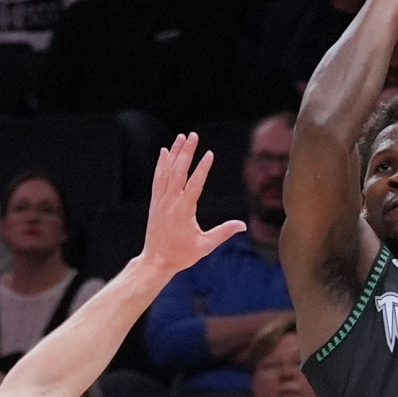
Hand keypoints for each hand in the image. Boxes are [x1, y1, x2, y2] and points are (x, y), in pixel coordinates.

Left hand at [137, 133, 247, 278]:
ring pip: (167, 171)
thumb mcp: (205, 246)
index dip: (202, 169)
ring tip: (181, 137)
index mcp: (183, 211)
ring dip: (174, 153)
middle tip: (193, 135)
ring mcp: (160, 201)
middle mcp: (169, 202)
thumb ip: (223, 233)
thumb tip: (243, 225)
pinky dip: (161, 164)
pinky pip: (158, 178)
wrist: (156, 261)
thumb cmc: (181, 255)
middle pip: (178, 172)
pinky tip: (165, 151)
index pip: (194, 185)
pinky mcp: (154, 202)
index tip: (209, 154)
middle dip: (187, 152)